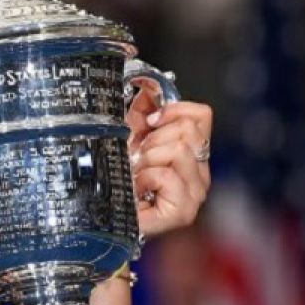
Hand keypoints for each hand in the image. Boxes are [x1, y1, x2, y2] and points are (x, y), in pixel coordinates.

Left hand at [127, 91, 212, 236]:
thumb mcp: (129, 138)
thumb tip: (148, 89)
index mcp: (192, 154)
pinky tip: (138, 190)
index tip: (149, 122)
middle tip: (138, 158)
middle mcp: (200, 174)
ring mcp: (195, 194)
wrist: (103, 215)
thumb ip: (141, 113)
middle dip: (154, 139)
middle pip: (189, 130)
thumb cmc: (117, 181)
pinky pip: (167, 174)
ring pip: (178, 150)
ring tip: (137, 175)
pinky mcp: (183, 211)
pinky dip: (145, 178)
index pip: (202, 115)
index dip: (173, 110)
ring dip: (148, 160)